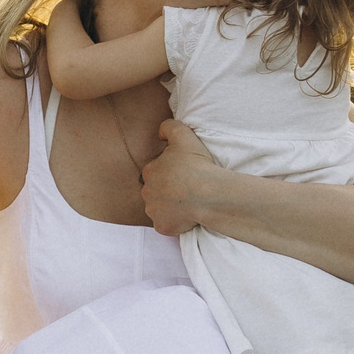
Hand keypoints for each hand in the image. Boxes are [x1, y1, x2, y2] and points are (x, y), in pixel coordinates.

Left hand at [140, 119, 224, 236]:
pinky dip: (174, 222)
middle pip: (155, 191)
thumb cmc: (196, 164)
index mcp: (149, 171)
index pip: (155, 171)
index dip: (169, 171)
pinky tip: (187, 216)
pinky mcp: (162, 227)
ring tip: (188, 202)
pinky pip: (166, 225)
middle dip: (167, 190)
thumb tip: (159, 133)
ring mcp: (153, 212)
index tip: (183, 173)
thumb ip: (168, 127)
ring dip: (169, 206)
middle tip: (185, 188)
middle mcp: (146, 192)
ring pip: (159, 208)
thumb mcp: (182, 134)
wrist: (208, 193)